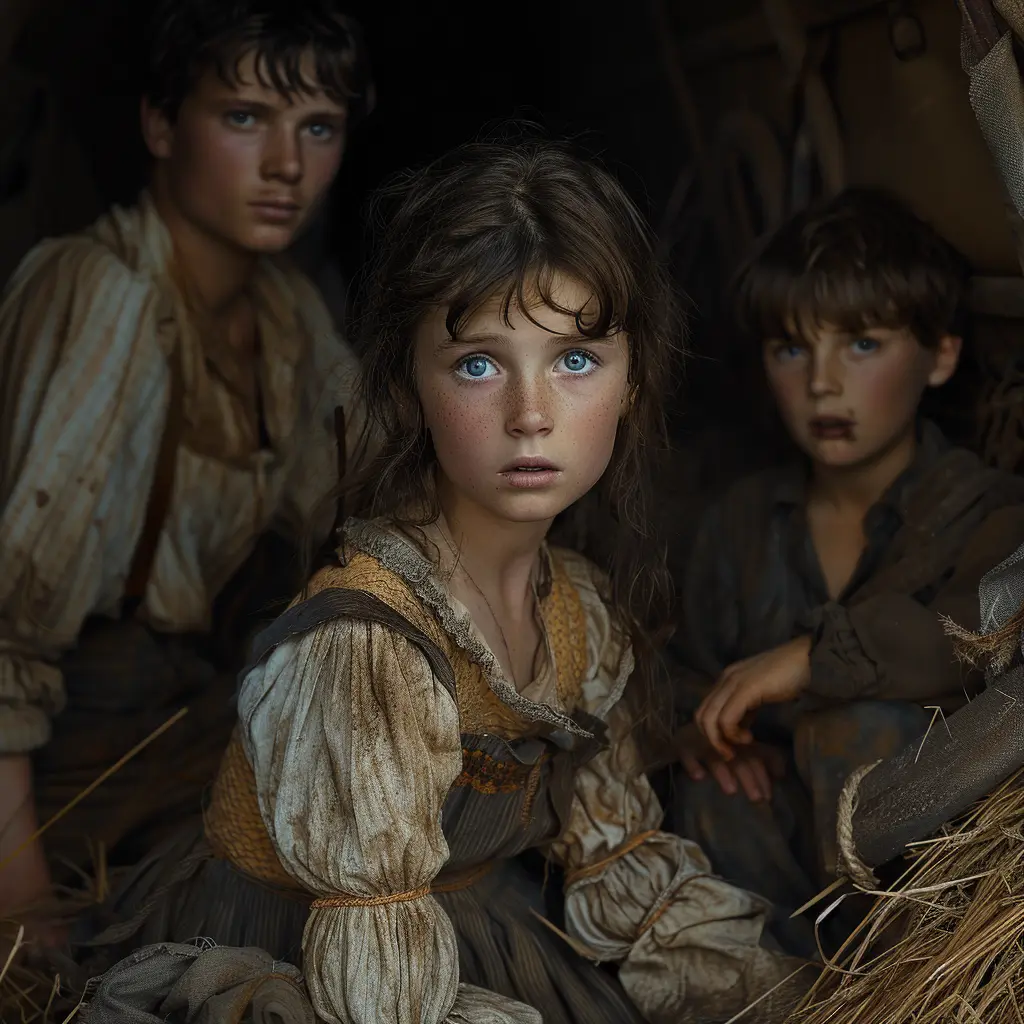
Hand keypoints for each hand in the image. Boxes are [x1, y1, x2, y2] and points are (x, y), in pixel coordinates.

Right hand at [677, 723, 785, 801]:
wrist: (686, 730)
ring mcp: (701, 742)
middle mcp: (722, 741)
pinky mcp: (683, 746)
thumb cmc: (722, 743)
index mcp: (738, 740)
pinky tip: (699, 777)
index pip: (753, 756)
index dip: (761, 775)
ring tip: (731, 790)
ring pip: (714, 757)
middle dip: (747, 778)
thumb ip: (765, 758)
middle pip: (736, 758)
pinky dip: (692, 764)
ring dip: (722, 772)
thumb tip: (782, 774)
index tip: (768, 797)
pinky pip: (687, 754)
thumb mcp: (745, 749)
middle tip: (756, 799)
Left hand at [695, 637, 811, 757]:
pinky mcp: (745, 689)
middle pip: (701, 714)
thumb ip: (746, 708)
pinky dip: (733, 734)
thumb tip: (739, 728)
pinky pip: (726, 718)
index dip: (712, 732)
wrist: (808, 658)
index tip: (730, 745)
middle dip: (712, 739)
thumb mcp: (760, 694)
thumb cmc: (790, 676)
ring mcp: (733, 682)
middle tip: (731, 752)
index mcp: (727, 679)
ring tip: (740, 747)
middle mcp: (725, 679)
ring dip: (720, 740)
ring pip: (709, 718)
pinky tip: (749, 737)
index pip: (705, 709)